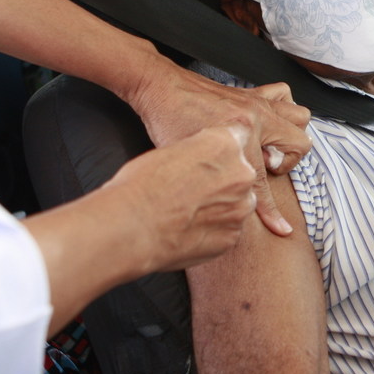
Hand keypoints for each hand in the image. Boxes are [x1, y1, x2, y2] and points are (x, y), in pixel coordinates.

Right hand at [103, 124, 257, 270]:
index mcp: (225, 145)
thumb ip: (196, 152)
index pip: (239, 136)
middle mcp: (241, 174)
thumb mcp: (169, 150)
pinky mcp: (232, 237)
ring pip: (237, 204)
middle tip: (194, 190)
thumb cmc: (140, 185)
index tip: (212, 156)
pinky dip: (213, 231)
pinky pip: (228, 230)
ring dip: (221, 207)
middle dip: (224, 180)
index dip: (223, 148)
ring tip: (189, 213)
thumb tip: (199, 160)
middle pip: (241, 173)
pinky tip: (189, 230)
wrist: (132, 227)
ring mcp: (240, 209)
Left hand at [125, 62, 310, 236]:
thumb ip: (215, 182)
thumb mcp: (189, 161)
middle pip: (298, 144)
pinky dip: (282, 108)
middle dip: (286, 162)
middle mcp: (255, 116)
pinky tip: (267, 121)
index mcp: (241, 133)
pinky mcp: (251, 92)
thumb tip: (227, 204)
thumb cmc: (166, 121)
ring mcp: (256, 101)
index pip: (262, 182)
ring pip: (299, 117)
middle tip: (264, 167)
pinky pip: (282, 95)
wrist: (160, 87)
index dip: (271, 212)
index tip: (281, 228)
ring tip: (271, 145)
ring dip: (290, 135)